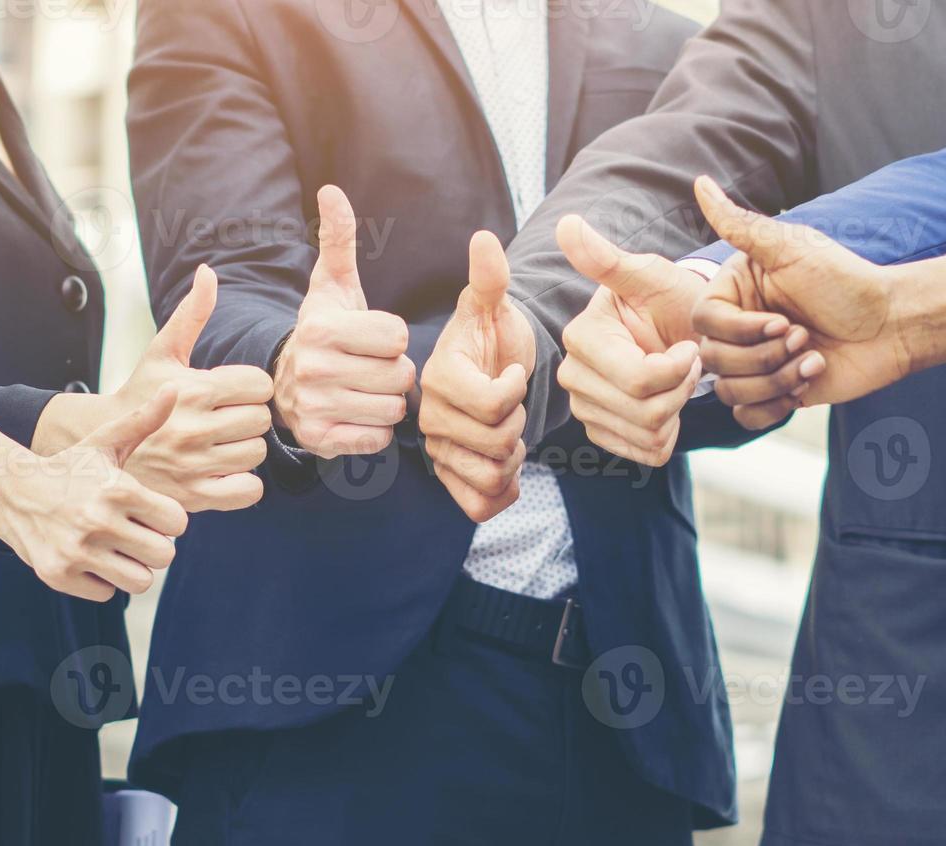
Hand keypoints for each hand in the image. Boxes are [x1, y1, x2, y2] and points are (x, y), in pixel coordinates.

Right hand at [0, 389, 189, 601]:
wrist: (11, 491)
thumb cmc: (70, 469)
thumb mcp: (105, 443)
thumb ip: (143, 421)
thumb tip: (172, 390)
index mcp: (117, 489)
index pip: (177, 523)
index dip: (167, 520)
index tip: (149, 513)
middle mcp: (97, 520)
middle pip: (163, 555)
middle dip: (154, 546)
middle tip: (134, 534)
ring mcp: (76, 551)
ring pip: (140, 580)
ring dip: (132, 568)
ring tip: (116, 549)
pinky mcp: (58, 575)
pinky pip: (106, 594)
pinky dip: (102, 581)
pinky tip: (90, 559)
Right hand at [110, 265, 272, 510]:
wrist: (101, 444)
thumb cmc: (139, 393)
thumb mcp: (162, 352)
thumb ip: (191, 313)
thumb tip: (208, 272)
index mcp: (193, 390)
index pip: (259, 385)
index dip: (249, 386)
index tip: (231, 391)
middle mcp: (195, 428)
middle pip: (262, 420)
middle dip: (248, 417)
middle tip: (226, 418)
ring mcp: (195, 465)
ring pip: (257, 454)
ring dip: (245, 449)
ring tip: (221, 442)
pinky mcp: (195, 497)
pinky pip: (249, 491)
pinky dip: (243, 483)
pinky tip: (224, 469)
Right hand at [271, 185, 415, 456]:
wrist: (285, 383)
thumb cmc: (324, 331)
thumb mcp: (331, 286)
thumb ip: (337, 239)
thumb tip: (331, 190)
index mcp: (321, 328)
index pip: (397, 336)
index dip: (392, 338)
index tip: (370, 339)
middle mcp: (314, 368)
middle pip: (400, 375)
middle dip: (394, 372)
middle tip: (370, 368)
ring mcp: (315, 407)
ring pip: (392, 408)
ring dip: (387, 401)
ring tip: (365, 390)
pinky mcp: (320, 440)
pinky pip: (377, 438)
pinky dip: (375, 430)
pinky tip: (357, 414)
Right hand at [421, 230, 534, 521]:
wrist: (489, 373)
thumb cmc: (492, 338)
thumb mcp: (493, 306)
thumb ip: (489, 278)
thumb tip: (484, 240)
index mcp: (438, 376)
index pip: (492, 404)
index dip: (515, 391)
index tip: (513, 372)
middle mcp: (428, 417)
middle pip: (496, 443)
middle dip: (518, 424)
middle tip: (512, 405)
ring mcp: (436, 452)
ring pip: (490, 477)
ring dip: (512, 458)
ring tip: (509, 432)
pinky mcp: (448, 481)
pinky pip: (480, 505)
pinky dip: (503, 490)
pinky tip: (507, 464)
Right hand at [553, 212, 802, 454]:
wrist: (682, 330)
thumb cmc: (672, 300)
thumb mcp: (650, 276)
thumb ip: (608, 259)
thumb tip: (567, 223)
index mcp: (582, 337)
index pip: (639, 378)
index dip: (678, 368)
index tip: (690, 344)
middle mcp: (573, 375)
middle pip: (643, 410)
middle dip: (681, 388)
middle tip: (690, 361)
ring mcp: (584, 407)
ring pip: (647, 433)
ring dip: (678, 409)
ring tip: (680, 380)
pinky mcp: (601, 431)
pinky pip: (645, 452)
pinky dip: (669, 433)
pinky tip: (671, 405)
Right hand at [688, 176, 914, 428]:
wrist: (892, 325)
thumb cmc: (846, 282)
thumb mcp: (790, 249)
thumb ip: (739, 224)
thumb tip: (700, 182)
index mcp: (736, 293)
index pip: (704, 321)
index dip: (739, 329)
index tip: (782, 320)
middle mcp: (739, 327)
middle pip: (714, 360)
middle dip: (764, 355)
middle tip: (806, 337)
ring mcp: (755, 363)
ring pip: (729, 390)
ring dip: (777, 378)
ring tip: (813, 359)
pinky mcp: (773, 393)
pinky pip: (746, 416)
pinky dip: (774, 406)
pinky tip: (806, 383)